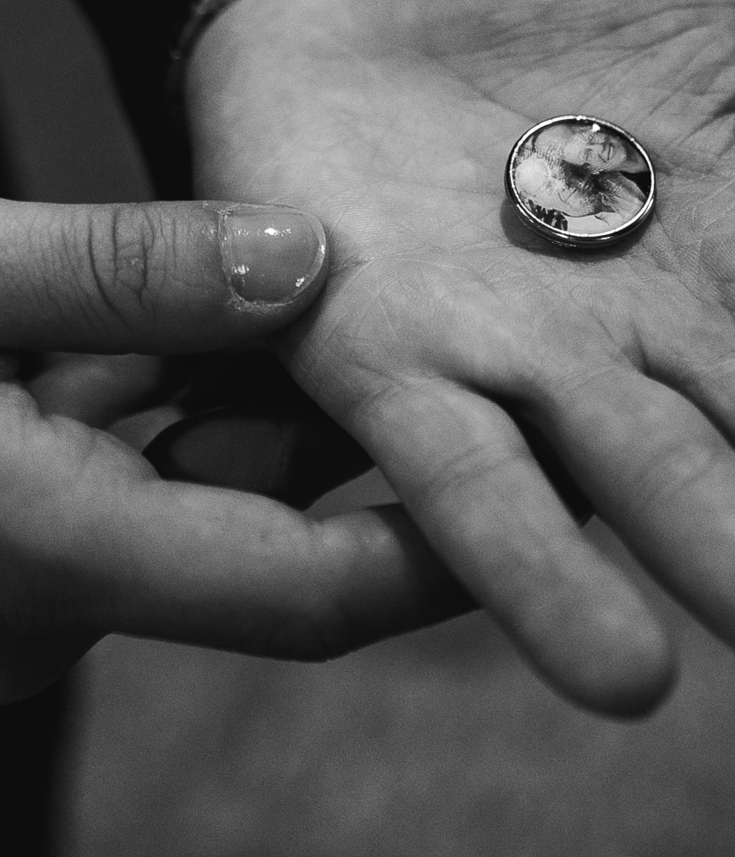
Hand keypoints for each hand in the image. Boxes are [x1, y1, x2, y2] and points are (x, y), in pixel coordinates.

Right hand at [0, 197, 466, 701]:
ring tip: (333, 265)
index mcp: (45, 554)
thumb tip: (306, 254)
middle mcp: (43, 603)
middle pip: (265, 522)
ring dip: (253, 382)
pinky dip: (162, 385)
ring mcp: (21, 580)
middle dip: (349, 413)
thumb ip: (116, 271)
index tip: (558, 476)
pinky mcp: (1, 537)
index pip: (308, 591)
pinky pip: (121, 474)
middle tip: (454, 305)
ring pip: (192, 484)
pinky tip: (199, 288)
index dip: (449, 548)